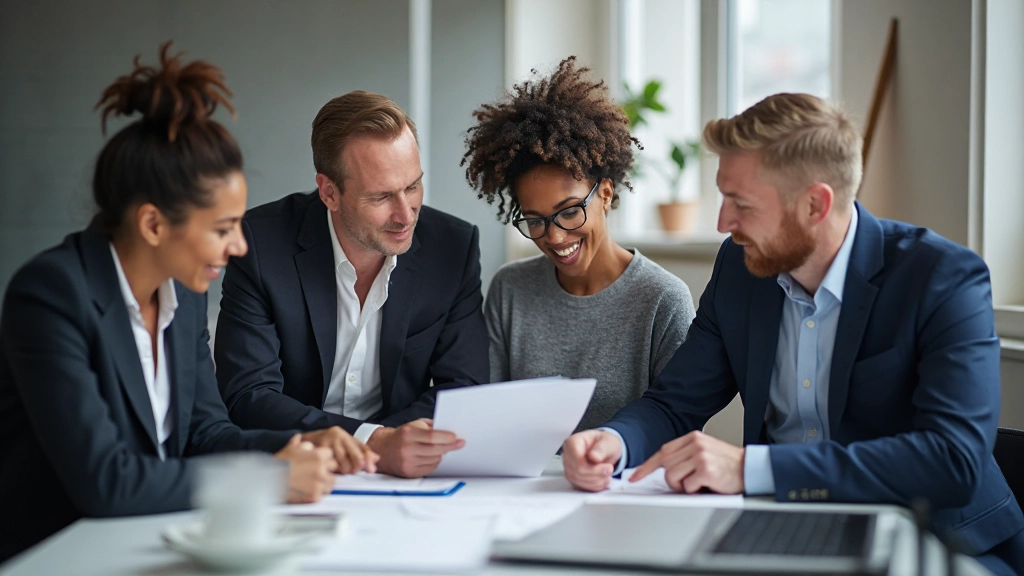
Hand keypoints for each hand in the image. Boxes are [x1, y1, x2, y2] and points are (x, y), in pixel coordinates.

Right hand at [274, 434, 337, 502]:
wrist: (270, 480)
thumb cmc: (279, 463)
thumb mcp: (289, 448)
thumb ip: (297, 442)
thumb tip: (299, 437)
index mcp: (319, 456)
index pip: (331, 455)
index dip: (325, 458)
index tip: (319, 461)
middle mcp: (322, 469)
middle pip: (334, 469)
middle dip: (327, 470)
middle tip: (317, 473)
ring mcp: (319, 484)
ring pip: (330, 484)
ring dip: (324, 483)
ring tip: (314, 483)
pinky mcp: (314, 496)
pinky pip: (322, 495)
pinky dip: (316, 494)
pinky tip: (308, 491)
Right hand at [301, 426, 378, 474]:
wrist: (300, 442)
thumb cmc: (322, 445)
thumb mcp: (340, 445)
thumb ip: (358, 451)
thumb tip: (376, 459)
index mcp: (344, 434)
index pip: (362, 447)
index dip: (368, 459)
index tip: (371, 470)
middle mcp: (338, 435)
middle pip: (356, 456)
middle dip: (356, 467)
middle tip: (351, 471)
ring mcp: (328, 441)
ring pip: (344, 464)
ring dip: (343, 471)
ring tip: (336, 469)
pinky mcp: (319, 450)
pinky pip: (332, 467)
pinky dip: (332, 472)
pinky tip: (328, 470)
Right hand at [366, 418, 463, 477]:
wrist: (382, 448)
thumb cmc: (401, 435)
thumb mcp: (413, 424)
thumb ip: (430, 426)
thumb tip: (449, 431)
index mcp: (408, 433)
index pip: (432, 436)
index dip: (447, 438)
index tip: (456, 437)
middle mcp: (407, 448)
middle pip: (435, 449)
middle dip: (450, 446)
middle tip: (459, 443)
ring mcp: (407, 462)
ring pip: (434, 460)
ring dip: (441, 454)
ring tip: (440, 448)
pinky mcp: (409, 472)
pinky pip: (430, 468)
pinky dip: (434, 462)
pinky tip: (432, 457)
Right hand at [562, 430, 622, 491]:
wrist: (606, 450)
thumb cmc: (604, 443)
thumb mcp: (608, 441)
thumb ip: (601, 449)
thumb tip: (593, 457)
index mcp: (572, 443)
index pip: (577, 461)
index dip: (592, 468)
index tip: (608, 467)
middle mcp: (567, 455)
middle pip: (577, 472)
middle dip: (596, 476)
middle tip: (610, 471)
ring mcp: (569, 467)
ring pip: (578, 481)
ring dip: (596, 482)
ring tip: (607, 476)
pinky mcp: (573, 477)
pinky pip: (580, 486)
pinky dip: (594, 486)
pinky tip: (603, 481)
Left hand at [630, 431, 744, 493]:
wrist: (751, 469)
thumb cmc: (727, 464)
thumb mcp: (704, 451)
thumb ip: (684, 455)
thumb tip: (662, 467)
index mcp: (692, 438)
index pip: (662, 452)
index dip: (647, 466)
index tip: (635, 476)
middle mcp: (695, 444)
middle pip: (665, 466)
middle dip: (672, 480)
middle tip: (688, 483)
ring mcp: (700, 456)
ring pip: (672, 477)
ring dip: (683, 486)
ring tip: (698, 484)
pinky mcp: (706, 470)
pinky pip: (687, 486)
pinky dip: (694, 491)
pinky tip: (707, 485)